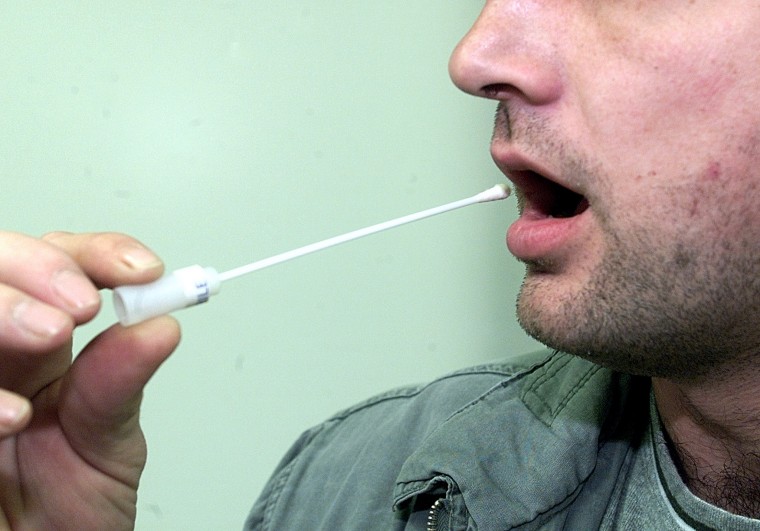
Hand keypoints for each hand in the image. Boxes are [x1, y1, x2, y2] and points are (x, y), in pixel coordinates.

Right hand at [0, 231, 180, 529]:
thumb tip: (161, 323)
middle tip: (80, 306)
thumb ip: (122, 383)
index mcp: (45, 347)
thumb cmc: (70, 508)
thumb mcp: (109, 443)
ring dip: (3, 307)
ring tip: (50, 338)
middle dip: (38, 268)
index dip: (98, 255)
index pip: (64, 265)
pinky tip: (10, 416)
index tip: (141, 272)